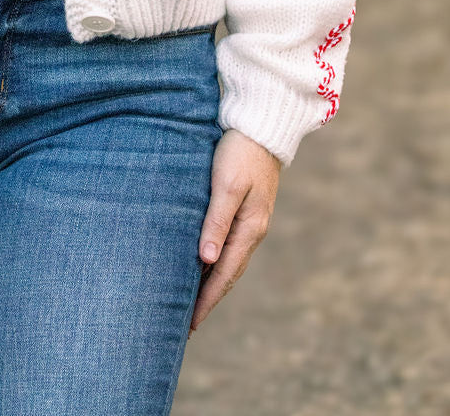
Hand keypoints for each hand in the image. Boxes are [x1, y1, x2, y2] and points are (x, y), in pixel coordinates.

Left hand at [190, 128, 280, 332]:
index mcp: (250, 229)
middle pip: (228, 274)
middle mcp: (252, 230)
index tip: (190, 324)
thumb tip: (206, 259)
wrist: (262, 124)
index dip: (208, 300)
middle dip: (209, 298)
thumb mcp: (228, 185)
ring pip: (228, 261)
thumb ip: (216, 221)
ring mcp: (250, 220)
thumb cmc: (240, 152)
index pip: (225, 274)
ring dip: (210, 282)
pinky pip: (227, 244)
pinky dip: (213, 261)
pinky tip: (200, 264)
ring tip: (191, 301)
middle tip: (186, 324)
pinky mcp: (243, 208)